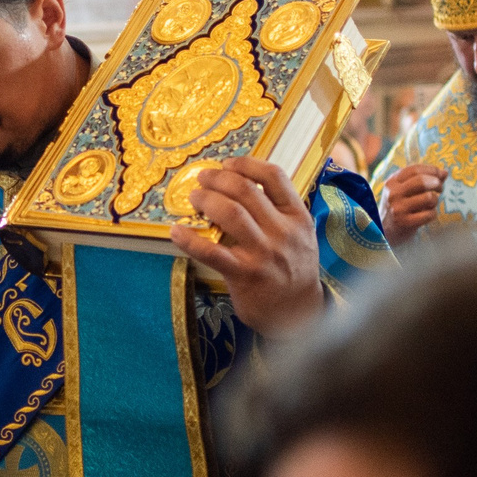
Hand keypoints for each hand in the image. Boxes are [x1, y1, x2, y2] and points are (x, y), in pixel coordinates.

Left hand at [171, 158, 322, 335]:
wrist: (300, 313)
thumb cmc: (294, 271)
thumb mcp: (300, 236)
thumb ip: (280, 212)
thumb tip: (244, 185)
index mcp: (298, 217)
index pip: (274, 177)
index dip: (247, 164)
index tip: (228, 163)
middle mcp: (282, 232)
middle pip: (246, 190)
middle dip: (218, 179)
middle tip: (202, 179)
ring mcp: (264, 254)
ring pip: (230, 213)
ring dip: (206, 200)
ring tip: (194, 198)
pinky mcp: (245, 275)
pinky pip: (212, 252)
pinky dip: (190, 240)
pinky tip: (177, 232)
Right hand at [378, 163, 444, 246]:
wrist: (385, 232)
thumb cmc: (401, 207)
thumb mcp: (406, 190)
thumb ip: (425, 179)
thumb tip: (445, 172)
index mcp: (392, 182)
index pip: (415, 170)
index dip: (431, 170)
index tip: (440, 175)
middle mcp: (393, 193)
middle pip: (422, 181)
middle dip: (437, 183)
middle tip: (440, 189)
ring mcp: (398, 208)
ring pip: (428, 197)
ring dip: (435, 201)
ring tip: (431, 204)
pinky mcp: (404, 222)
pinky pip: (429, 214)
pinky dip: (433, 214)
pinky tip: (427, 215)